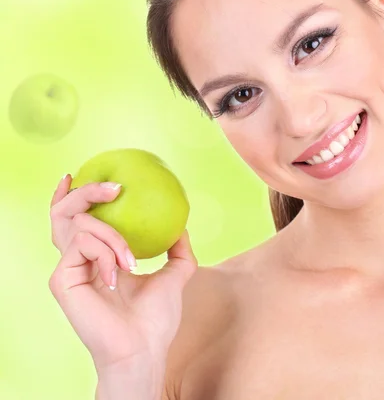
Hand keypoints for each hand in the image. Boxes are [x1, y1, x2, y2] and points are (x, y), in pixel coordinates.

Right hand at [48, 174, 197, 371]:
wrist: (144, 348)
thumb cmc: (156, 319)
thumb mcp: (175, 274)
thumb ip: (177, 249)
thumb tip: (181, 226)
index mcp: (96, 258)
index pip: (74, 220)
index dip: (69, 195)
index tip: (74, 174)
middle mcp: (77, 260)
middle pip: (64, 213)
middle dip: (84, 192)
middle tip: (114, 188)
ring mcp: (68, 269)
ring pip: (79, 224)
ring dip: (113, 235)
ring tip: (133, 260)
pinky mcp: (62, 280)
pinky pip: (83, 245)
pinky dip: (108, 252)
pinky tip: (122, 273)